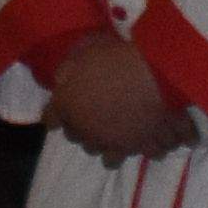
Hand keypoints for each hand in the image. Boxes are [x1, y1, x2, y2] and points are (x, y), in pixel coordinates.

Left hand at [43, 32, 194, 162]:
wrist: (156, 77)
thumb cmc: (117, 58)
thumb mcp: (86, 48)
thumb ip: (70, 67)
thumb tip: (62, 79)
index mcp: (68, 107)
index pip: (52, 119)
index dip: (55, 115)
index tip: (59, 112)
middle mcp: (89, 133)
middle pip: (80, 140)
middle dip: (84, 130)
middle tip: (94, 115)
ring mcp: (117, 145)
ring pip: (108, 159)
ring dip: (111, 146)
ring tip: (121, 133)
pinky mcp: (145, 150)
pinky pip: (145, 155)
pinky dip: (148, 149)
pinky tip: (153, 138)